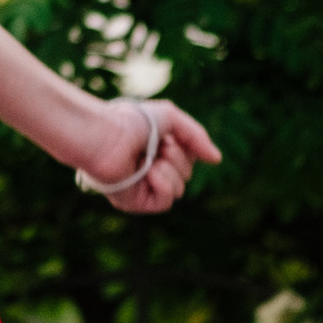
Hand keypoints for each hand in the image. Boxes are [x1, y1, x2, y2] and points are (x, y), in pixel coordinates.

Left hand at [81, 95, 220, 215]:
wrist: (106, 134)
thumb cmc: (131, 122)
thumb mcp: (171, 119)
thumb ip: (196, 137)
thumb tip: (217, 159)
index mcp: (157, 150)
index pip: (189, 158)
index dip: (186, 148)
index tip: (168, 135)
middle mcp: (151, 169)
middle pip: (186, 174)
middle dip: (178, 158)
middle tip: (158, 146)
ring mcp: (143, 187)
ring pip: (179, 189)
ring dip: (170, 170)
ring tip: (150, 160)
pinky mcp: (135, 201)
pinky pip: (166, 202)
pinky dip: (163, 186)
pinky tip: (150, 173)